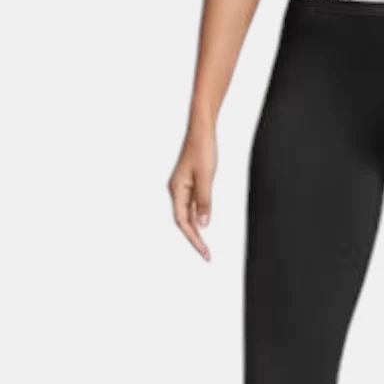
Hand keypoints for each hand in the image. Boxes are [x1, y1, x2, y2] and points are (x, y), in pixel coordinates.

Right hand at [168, 121, 216, 260]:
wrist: (202, 130)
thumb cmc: (201, 148)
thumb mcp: (206, 177)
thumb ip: (204, 201)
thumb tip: (203, 224)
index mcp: (176, 190)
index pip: (183, 222)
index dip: (193, 239)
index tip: (203, 251)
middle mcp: (177, 190)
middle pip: (184, 221)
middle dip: (195, 239)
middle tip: (206, 254)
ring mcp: (184, 187)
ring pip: (189, 214)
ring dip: (197, 230)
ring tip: (206, 245)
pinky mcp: (191, 183)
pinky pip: (194, 205)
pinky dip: (200, 217)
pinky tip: (206, 225)